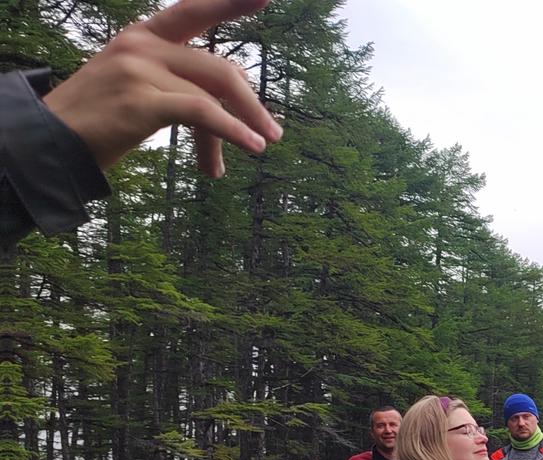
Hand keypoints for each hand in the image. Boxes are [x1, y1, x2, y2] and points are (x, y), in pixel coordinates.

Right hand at [43, 0, 282, 178]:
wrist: (54, 142)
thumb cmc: (103, 117)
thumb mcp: (144, 86)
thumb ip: (186, 79)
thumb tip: (238, 78)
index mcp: (143, 35)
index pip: (193, 12)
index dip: (229, 4)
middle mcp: (142, 45)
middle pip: (217, 68)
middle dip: (250, 102)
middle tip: (273, 131)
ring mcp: (140, 69)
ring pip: (213, 93)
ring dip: (244, 124)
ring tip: (262, 146)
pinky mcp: (142, 101)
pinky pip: (202, 112)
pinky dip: (232, 131)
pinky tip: (251, 146)